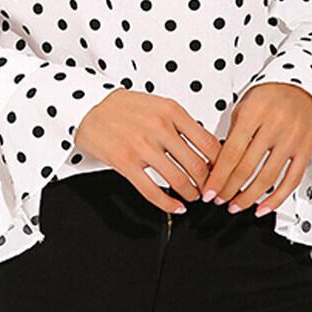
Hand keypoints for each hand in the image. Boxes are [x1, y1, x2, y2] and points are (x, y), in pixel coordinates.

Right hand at [74, 90, 221, 212]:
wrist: (89, 106)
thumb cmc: (124, 107)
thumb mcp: (159, 105)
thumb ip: (181, 123)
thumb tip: (206, 147)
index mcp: (172, 111)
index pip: (208, 143)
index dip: (220, 163)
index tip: (222, 172)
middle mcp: (160, 128)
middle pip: (197, 165)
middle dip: (207, 183)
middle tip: (210, 189)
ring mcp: (142, 146)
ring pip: (178, 180)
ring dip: (191, 193)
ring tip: (193, 197)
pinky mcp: (126, 163)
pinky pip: (152, 191)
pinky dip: (168, 204)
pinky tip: (176, 207)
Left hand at [201, 83, 311, 215]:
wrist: (301, 84)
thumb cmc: (269, 95)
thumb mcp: (243, 107)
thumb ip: (233, 135)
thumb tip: (217, 166)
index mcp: (254, 114)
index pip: (231, 153)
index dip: (218, 176)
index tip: (208, 191)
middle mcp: (275, 127)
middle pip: (247, 168)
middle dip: (229, 189)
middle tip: (218, 200)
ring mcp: (292, 140)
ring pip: (268, 178)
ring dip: (249, 198)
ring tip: (235, 206)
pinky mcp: (306, 150)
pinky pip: (291, 181)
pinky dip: (277, 199)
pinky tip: (263, 208)